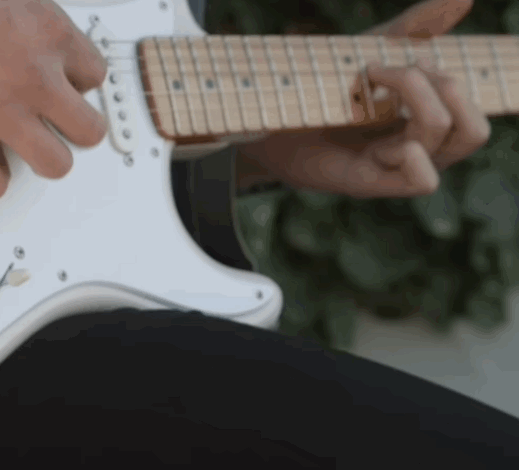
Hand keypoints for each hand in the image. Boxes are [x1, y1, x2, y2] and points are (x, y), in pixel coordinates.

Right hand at [0, 0, 107, 199]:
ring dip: (40, 159)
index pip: (94, 76)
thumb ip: (23, 13)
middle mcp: (33, 77)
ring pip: (55, 165)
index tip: (60, 86)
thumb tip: (23, 28)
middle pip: (88, 130)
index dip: (75, 84)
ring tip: (22, 148)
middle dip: (72, 130)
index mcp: (47, 32)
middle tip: (52, 125)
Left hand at [235, 0, 490, 197]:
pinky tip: (383, 138)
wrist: (265, 116)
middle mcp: (418, 148)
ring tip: (371, 83)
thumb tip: (464, 0)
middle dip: (444, 86)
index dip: (455, 80)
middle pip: (473, 130)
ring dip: (419, 98)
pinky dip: (414, 154)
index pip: (473, 110)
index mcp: (424, 122)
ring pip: (449, 139)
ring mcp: (394, 167)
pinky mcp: (369, 182)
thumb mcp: (370, 50)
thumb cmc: (321, 88)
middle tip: (391, 70)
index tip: (411, 58)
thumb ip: (415, 29)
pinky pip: (423, 181)